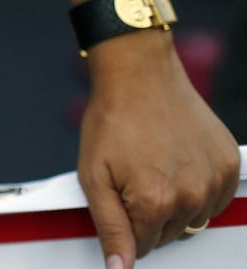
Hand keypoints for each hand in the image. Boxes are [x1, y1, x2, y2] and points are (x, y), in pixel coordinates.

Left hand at [78, 30, 239, 268]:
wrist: (139, 76)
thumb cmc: (112, 121)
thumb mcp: (94, 177)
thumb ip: (110, 228)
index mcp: (156, 202)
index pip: (143, 248)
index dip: (125, 226)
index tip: (119, 198)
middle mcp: (192, 196)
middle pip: (168, 235)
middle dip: (147, 216)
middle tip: (133, 177)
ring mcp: (215, 180)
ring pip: (192, 219)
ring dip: (174, 204)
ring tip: (153, 167)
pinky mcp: (229, 163)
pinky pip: (214, 198)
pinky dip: (196, 188)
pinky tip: (176, 161)